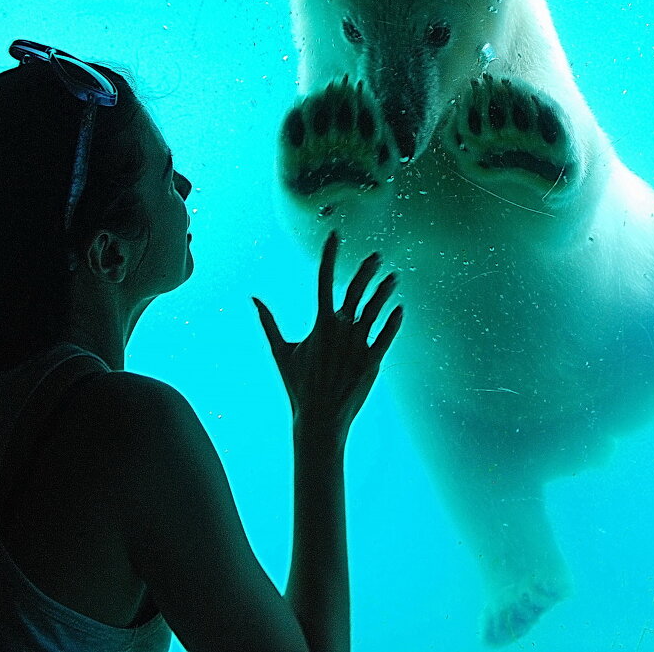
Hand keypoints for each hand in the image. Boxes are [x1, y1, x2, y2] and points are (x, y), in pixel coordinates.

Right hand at [253, 231, 403, 435]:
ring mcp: (358, 345)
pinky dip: (393, 321)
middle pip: (355, 290)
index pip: (324, 279)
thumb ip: (268, 322)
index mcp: (319, 323)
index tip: (335, 234)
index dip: (330, 254)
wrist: (319, 418)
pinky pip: (386, 336)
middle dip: (366, 269)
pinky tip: (400, 309)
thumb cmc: (298, 385)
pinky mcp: (372, 361)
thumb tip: (253, 298)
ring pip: (375, 310)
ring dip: (384, 292)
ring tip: (394, 277)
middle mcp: (340, 329)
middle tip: (377, 256)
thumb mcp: (280, 352)